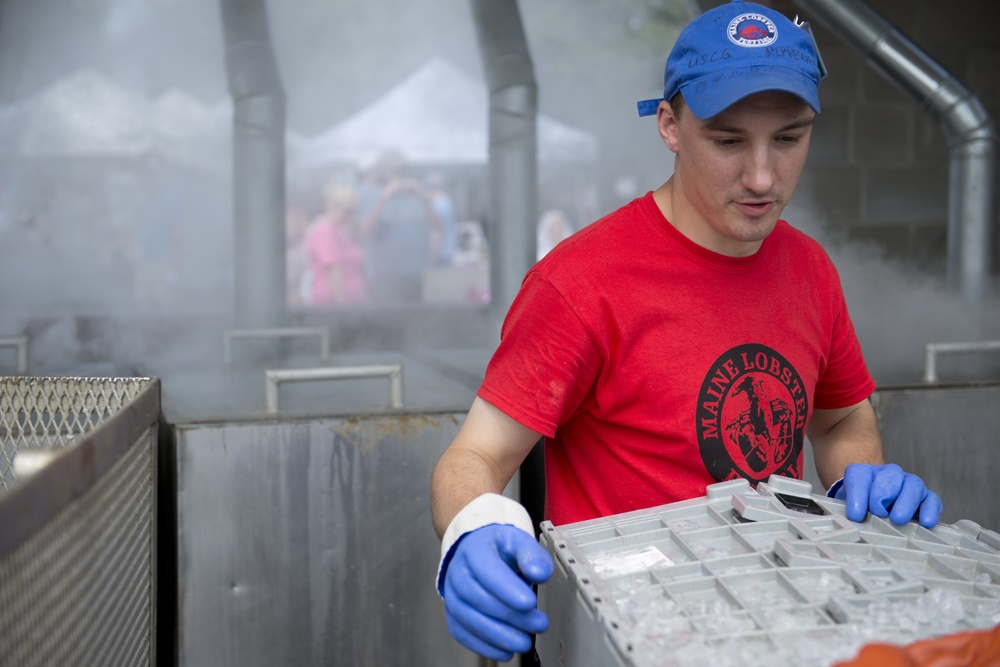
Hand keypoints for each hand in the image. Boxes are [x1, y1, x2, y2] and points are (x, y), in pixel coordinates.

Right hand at [442, 524, 553, 660]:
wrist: (478, 550)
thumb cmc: (499, 548)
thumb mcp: (519, 541)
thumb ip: (532, 555)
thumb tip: (540, 573)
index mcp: (474, 549)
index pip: (486, 569)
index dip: (507, 588)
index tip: (530, 602)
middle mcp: (457, 572)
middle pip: (478, 597)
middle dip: (510, 615)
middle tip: (538, 623)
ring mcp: (452, 594)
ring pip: (468, 619)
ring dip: (498, 636)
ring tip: (525, 642)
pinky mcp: (453, 614)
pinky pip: (463, 633)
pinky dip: (484, 646)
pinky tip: (505, 651)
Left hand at [833, 463, 942, 527]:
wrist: (873, 505)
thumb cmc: (859, 507)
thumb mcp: (848, 506)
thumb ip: (848, 509)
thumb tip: (851, 523)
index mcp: (864, 473)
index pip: (860, 476)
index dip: (858, 495)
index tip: (856, 515)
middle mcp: (889, 474)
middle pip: (889, 476)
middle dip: (882, 495)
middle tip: (878, 513)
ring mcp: (909, 484)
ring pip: (912, 485)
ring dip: (905, 502)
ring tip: (898, 519)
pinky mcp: (926, 498)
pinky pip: (931, 500)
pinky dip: (930, 510)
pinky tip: (926, 522)